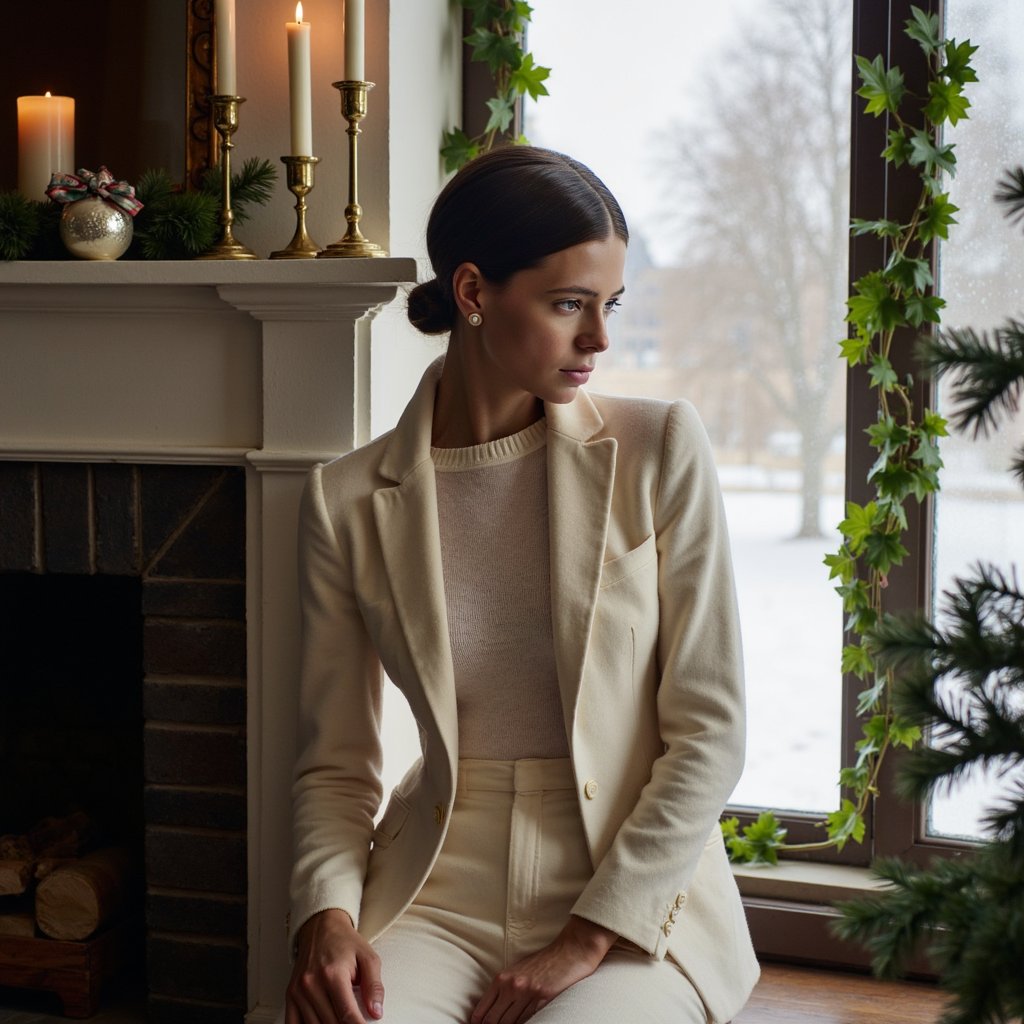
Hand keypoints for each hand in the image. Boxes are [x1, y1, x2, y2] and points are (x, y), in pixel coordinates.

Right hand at [286, 908, 384, 1023]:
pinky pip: (293, 1023)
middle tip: (356, 1023)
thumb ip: (374, 985)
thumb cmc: (345, 943)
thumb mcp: (368, 957)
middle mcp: (311, 984)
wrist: (321, 927)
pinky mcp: (290, 995)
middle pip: (330, 1023)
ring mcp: (298, 991)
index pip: (347, 1014)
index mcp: (333, 974)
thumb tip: (376, 1012)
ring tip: (341, 1023)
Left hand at [469, 916, 616, 1023]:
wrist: (568, 951)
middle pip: (492, 1021)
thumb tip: (492, 1010)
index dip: (478, 1023)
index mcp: (501, 978)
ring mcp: (526, 993)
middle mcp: (511, 986)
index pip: (482, 1010)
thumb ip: (503, 988)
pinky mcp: (542, 999)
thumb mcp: (517, 970)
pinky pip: (527, 1021)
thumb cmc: (543, 961)